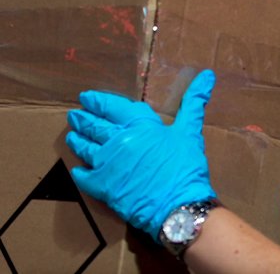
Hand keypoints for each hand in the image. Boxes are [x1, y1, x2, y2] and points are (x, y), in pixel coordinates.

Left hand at [66, 69, 217, 240]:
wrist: (178, 205)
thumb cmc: (185, 167)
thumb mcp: (190, 131)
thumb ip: (194, 102)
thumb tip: (208, 74)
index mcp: (139, 124)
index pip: (112, 106)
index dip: (97, 101)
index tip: (86, 97)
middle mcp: (117, 140)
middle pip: (94, 125)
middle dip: (82, 119)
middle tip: (74, 115)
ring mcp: (106, 164)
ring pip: (84, 148)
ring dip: (77, 140)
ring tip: (72, 136)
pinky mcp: (101, 187)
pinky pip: (83, 176)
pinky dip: (79, 171)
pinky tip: (77, 169)